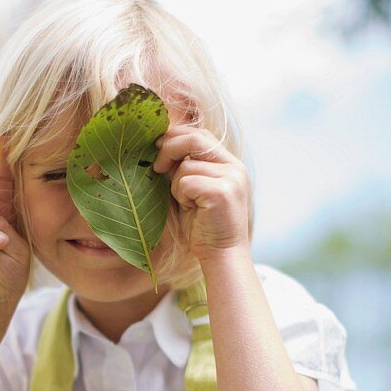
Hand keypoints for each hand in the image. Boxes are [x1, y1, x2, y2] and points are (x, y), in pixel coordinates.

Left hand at [153, 125, 250, 261]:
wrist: (222, 255)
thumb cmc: (203, 227)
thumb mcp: (193, 191)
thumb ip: (184, 168)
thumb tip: (160, 146)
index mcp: (230, 164)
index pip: (201, 135)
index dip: (176, 136)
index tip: (156, 147)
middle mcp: (234, 167)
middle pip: (195, 138)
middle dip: (169, 148)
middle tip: (156, 167)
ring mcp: (231, 178)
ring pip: (186, 165)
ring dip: (176, 185)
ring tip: (187, 203)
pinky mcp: (222, 192)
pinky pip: (186, 181)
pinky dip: (181, 195)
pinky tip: (192, 210)